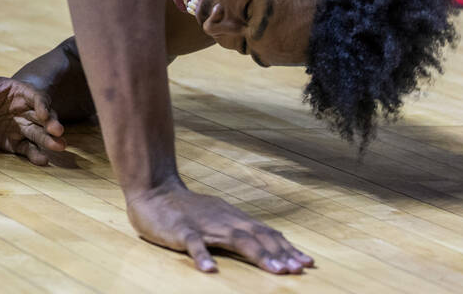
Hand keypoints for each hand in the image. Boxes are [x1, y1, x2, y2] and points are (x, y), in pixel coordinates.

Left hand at [0, 73, 66, 165]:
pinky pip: (27, 149)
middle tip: (59, 132)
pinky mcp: (16, 144)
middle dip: (52, 124)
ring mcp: (23, 128)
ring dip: (49, 140)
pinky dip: (35, 155)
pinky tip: (42, 160)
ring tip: (59, 146)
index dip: (42, 104)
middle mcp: (27, 111)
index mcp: (22, 93)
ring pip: (39, 134)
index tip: (44, 114)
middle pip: (44, 117)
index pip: (37, 97)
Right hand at [127, 184, 313, 273]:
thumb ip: (240, 230)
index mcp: (234, 219)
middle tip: (298, 270)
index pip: (266, 233)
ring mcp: (204, 225)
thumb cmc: (188, 209)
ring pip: (236, 239)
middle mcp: (225, 220)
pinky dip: (203, 257)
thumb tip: (269, 244)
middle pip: (258, 236)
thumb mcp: (219, 216)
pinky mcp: (182, 230)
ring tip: (276, 271)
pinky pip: (194, 244)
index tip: (307, 263)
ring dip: (259, 255)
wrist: (155, 190)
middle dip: (280, 253)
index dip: (287, 248)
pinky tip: (210, 270)